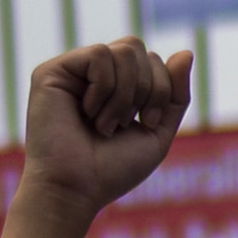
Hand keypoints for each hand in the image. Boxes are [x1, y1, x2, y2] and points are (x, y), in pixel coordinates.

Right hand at [0, 37, 192, 237]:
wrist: (75, 190)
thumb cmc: (111, 169)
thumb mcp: (156, 132)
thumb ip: (175, 95)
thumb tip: (188, 51)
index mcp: (113, 86)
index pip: (150, 59)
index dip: (160, 88)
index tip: (146, 123)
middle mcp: (90, 75)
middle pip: (136, 47)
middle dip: (145, 88)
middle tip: (124, 124)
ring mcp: (70, 72)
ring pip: (123, 50)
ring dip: (125, 94)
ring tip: (104, 124)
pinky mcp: (50, 72)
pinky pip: (99, 55)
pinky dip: (105, 88)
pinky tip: (88, 112)